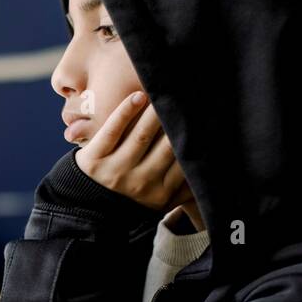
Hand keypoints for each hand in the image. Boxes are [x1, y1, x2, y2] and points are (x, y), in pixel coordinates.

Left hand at [76, 91, 194, 213]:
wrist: (86, 208)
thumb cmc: (130, 198)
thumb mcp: (158, 202)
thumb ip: (184, 189)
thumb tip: (215, 169)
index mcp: (160, 194)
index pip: (182, 162)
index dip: (193, 138)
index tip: (204, 117)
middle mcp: (140, 183)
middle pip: (166, 146)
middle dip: (177, 121)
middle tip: (189, 97)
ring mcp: (115, 171)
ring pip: (141, 136)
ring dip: (155, 112)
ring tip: (165, 93)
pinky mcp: (93, 159)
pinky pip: (112, 130)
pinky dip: (125, 111)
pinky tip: (138, 96)